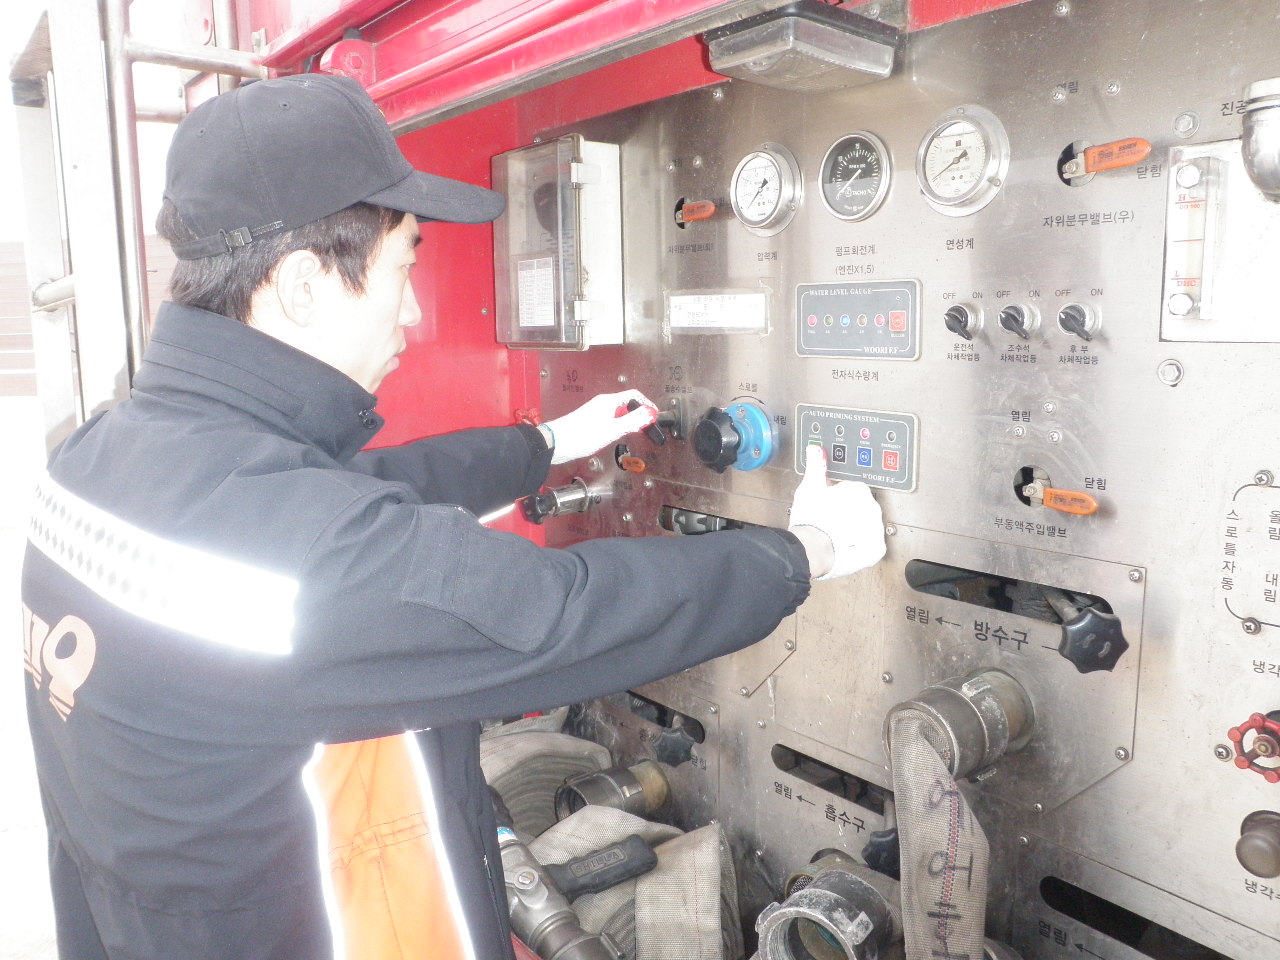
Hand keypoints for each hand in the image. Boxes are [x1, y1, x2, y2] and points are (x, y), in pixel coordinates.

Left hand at [542, 390, 658, 464]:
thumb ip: (633, 421)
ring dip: (629, 421)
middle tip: (646, 427)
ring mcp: (596, 412)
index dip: (647, 405)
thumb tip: (650, 413)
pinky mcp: (591, 421)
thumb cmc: (580, 435)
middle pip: (627, 404)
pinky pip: (611, 420)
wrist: (557, 443)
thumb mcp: (612, 430)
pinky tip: (617, 436)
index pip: (634, 396)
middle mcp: (603, 404)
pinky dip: (619, 426)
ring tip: (633, 433)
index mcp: (609, 401)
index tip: (654, 415)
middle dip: (639, 414)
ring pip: (619, 413)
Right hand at [788, 444, 886, 579]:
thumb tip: (816, 449)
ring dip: (856, 530)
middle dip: (849, 513)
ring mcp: (876, 529)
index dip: (837, 498)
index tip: (829, 505)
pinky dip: (861, 548)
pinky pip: (870, 546)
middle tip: (830, 520)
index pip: (851, 490)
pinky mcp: (876, 549)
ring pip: (867, 527)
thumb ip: (816, 466)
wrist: (814, 548)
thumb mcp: (810, 487)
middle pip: (861, 508)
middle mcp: (873, 508)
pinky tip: (846, 547)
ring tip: (836, 536)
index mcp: (859, 489)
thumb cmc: (812, 518)